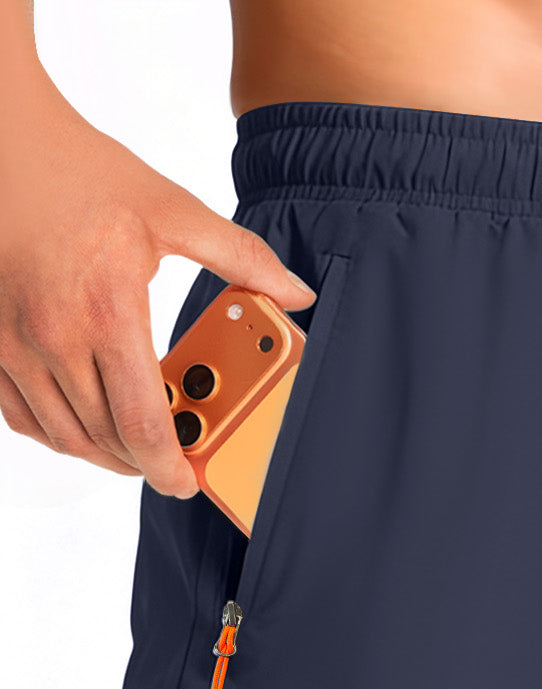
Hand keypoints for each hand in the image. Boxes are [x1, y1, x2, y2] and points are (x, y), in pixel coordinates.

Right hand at [0, 78, 315, 498]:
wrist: (3, 139)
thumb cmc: (84, 172)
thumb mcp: (172, 210)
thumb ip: (242, 258)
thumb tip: (297, 294)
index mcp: (107, 311)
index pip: (142, 425)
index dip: (170, 469)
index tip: (188, 482)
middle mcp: (54, 336)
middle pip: (107, 441)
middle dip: (146, 465)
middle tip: (175, 464)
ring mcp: (13, 343)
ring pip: (65, 437)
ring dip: (106, 455)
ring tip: (139, 448)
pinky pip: (23, 417)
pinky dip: (60, 434)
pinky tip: (88, 424)